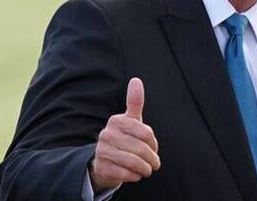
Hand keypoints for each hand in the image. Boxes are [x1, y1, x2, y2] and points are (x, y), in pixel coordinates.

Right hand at [89, 77, 160, 192]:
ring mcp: (102, 150)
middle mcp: (106, 134)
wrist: (106, 160)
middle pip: (141, 148)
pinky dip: (134, 176)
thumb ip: (135, 101)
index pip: (146, 133)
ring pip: (134, 162)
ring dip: (145, 168)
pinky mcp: (101, 166)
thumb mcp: (132, 120)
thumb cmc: (125, 137)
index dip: (154, 142)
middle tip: (155, 163)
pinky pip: (125, 173)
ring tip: (148, 169)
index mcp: (117, 120)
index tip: (153, 146)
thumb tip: (136, 80)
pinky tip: (135, 174)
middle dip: (152, 158)